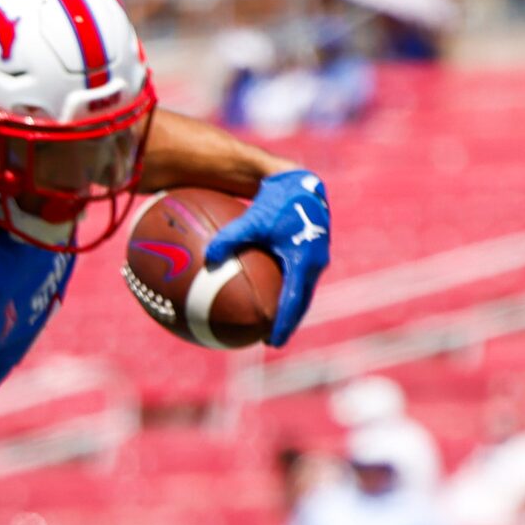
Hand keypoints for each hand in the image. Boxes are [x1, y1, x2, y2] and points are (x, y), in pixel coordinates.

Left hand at [206, 169, 330, 348]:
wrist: (301, 181)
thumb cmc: (277, 199)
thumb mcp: (253, 218)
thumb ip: (230, 237)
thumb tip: (208, 258)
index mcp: (304, 260)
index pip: (293, 301)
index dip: (282, 324)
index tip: (272, 342)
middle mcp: (315, 262)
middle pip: (301, 303)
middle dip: (287, 323)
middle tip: (271, 341)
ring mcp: (316, 258)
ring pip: (303, 292)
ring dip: (290, 310)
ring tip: (273, 325)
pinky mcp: (312, 252)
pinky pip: (301, 279)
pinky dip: (290, 293)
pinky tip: (273, 296)